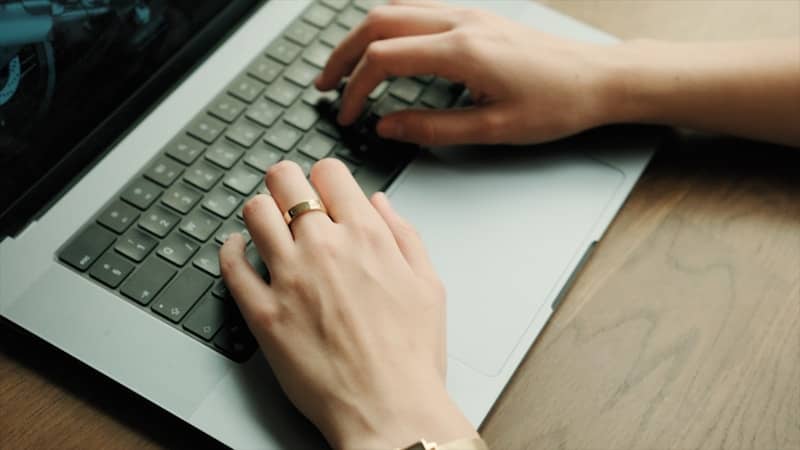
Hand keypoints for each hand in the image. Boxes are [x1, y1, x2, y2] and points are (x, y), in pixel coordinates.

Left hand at [219, 159, 476, 448]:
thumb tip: (379, 203)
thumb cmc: (412, 355)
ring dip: (259, 212)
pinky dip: (231, 251)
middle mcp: (324, 247)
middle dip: (285, 182)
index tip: (322, 189)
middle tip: (287, 196)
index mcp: (367, 236)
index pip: (329, 172)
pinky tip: (238, 251)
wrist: (389, 409)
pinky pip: (231, 265)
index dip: (324, 177)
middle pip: (285, 181)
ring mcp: (290, 278)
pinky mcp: (264, 313)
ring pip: (254, 213)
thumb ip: (404, 235)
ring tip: (265, 224)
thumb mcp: (429, 285)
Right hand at [316, 0, 617, 146]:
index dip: (355, 88)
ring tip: (345, 66)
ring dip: (363, 36)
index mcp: (462, 52)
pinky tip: (385, 46)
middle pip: (378, 23)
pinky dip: (389, 26)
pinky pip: (418, 9)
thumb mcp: (493, 129)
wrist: (599, 78)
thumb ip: (433, 128)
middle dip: (343, 53)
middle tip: (324, 83)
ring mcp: (468, 14)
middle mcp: (460, 23)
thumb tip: (387, 127)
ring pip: (395, 10)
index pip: (384, 59)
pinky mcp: (477, 16)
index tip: (346, 114)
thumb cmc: (557, 104)